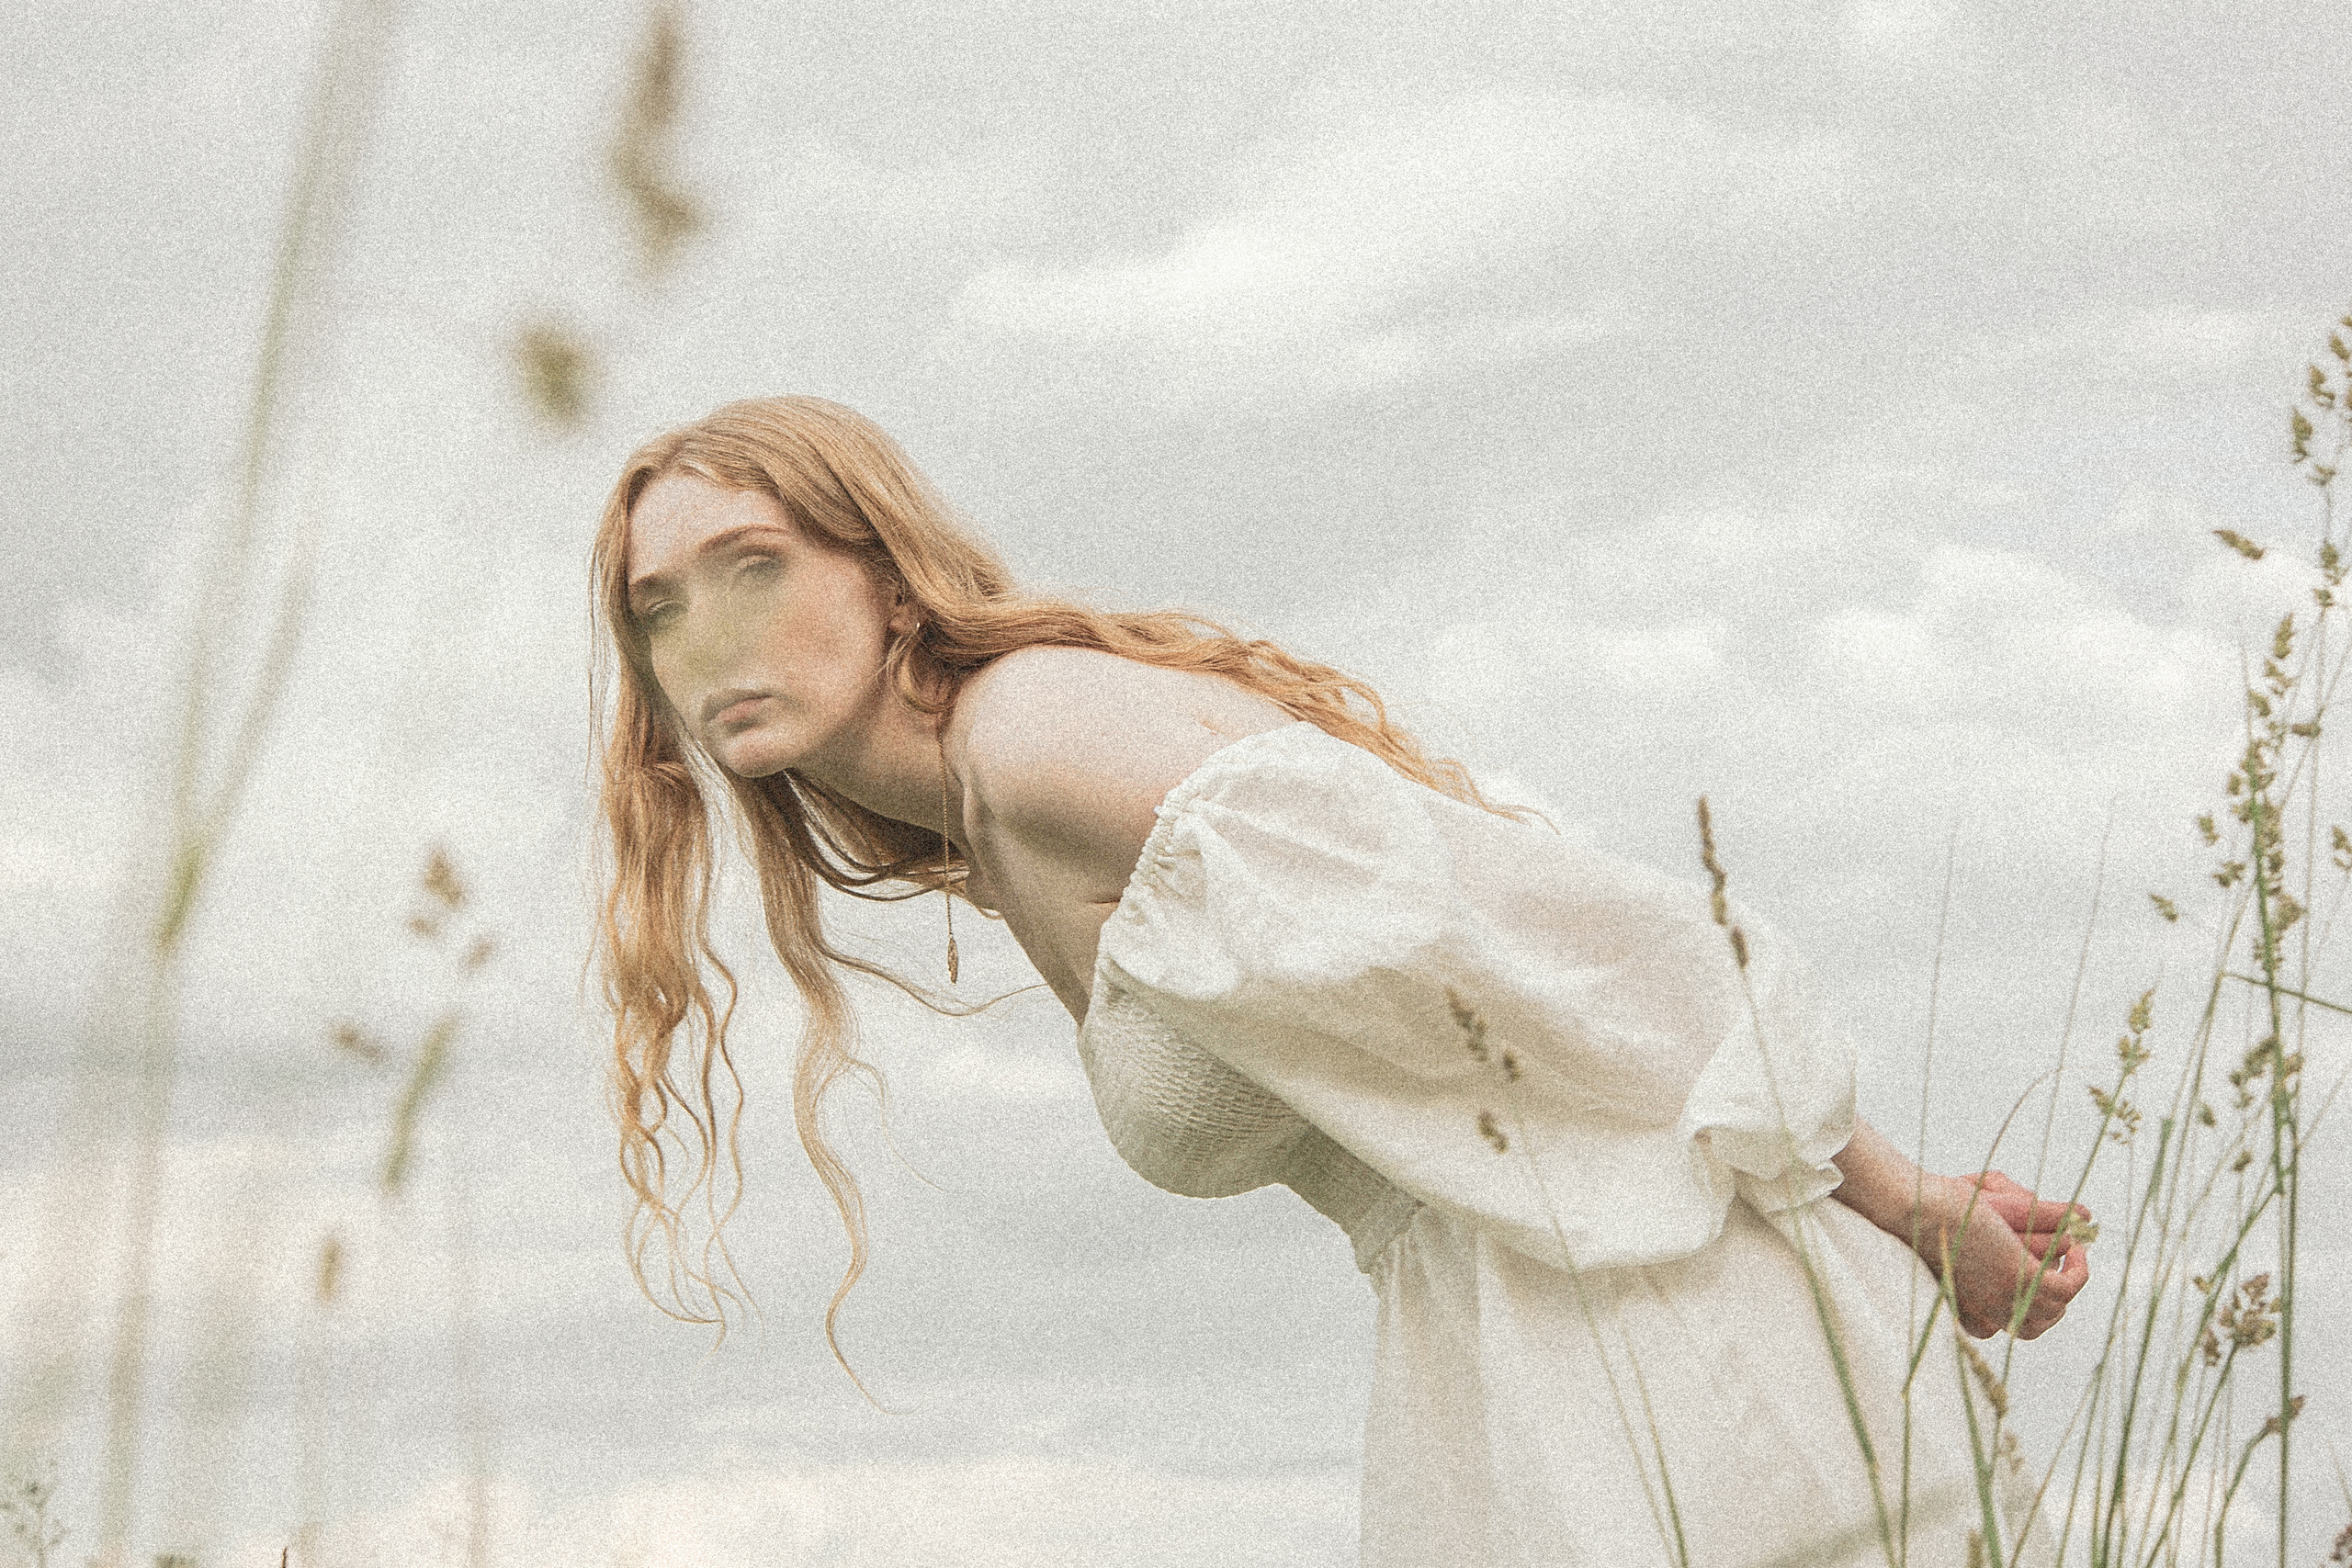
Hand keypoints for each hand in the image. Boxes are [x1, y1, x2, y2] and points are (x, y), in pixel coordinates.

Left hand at [1915, 1170, 2092, 1339]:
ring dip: (2068, 1282)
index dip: (2023, 1305)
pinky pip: (2066, 1289)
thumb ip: (2016, 1220)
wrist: (1917, 1206)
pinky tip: (2076, 1248)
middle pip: (2032, 1326)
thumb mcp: (1977, 1220)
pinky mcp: (2021, 1278)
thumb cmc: (1935, 1209)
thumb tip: (2068, 1217)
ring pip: (2053, 1310)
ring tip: (2072, 1253)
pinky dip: (2078, 1272)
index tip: (2038, 1273)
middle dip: (2050, 1299)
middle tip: (2061, 1265)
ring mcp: (2005, 1298)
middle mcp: (1986, 1314)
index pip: (2001, 1326)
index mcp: (1966, 1310)